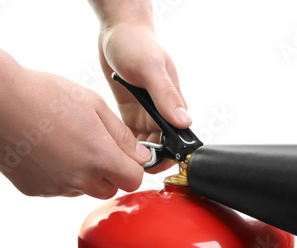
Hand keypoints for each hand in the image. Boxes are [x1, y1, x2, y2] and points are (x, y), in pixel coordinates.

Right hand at [0, 50, 150, 198]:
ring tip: (65, 143)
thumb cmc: (46, 95)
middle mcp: (79, 179)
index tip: (125, 157)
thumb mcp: (94, 106)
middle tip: (93, 146)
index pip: (133, 180)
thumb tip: (142, 157)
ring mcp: (54, 187)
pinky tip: (46, 151)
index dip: (133, 168)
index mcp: (100, 157)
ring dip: (83, 175)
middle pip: (109, 189)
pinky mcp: (33, 190)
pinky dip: (57, 176)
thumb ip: (122, 136)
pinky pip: (56, 189)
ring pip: (82, 190)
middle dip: (109, 173)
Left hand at [98, 23, 191, 171]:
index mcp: (174, 102)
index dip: (168, 156)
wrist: (118, 31)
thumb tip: (184, 121)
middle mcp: (163, 111)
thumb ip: (166, 95)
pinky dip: (124, 144)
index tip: (154, 166)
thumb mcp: (151, 69)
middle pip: (162, 146)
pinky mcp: (132, 111)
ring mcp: (147, 112)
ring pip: (146, 144)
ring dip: (136, 154)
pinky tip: (113, 148)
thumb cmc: (138, 44)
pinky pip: (131, 136)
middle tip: (130, 168)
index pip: (177, 138)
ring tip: (119, 160)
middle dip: (150, 159)